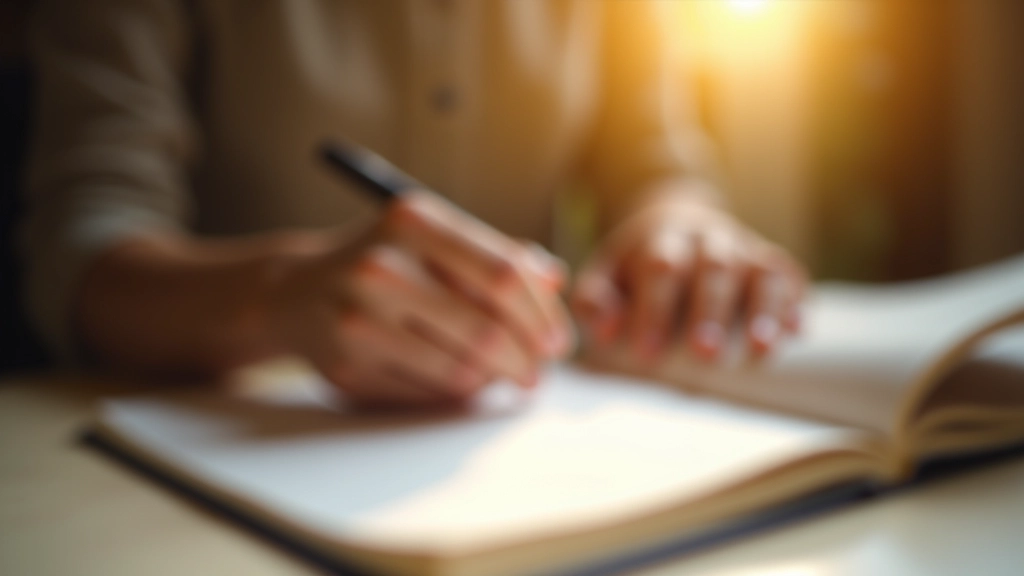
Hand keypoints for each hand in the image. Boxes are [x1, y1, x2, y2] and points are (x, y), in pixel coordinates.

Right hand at [267, 191, 573, 408]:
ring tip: (502, 376)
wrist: (295, 293)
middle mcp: (381, 266)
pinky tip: (459, 382)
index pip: (502, 274)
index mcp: (412, 222)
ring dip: (493, 381)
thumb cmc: (385, 262)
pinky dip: (455, 393)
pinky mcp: (347, 366)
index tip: (559, 341)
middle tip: (538, 374)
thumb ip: (497, 254)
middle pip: (485, 331)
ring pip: (459, 370)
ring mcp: (358, 319)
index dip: (541, 314)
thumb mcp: (434, 238)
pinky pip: (427, 393)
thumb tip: (556, 281)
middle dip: (524, 361)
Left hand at [572, 192, 805, 361]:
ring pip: (760, 272)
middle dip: (710, 311)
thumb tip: (606, 333)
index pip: (660, 270)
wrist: (678, 219)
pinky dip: (796, 302)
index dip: (654, 312)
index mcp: (663, 240)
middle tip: (704, 355)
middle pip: (714, 268)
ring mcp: (745, 249)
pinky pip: (791, 277)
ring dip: (763, 310)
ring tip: (761, 350)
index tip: (646, 355)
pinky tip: (797, 332)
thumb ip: (595, 302)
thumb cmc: (636, 266)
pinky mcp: (773, 263)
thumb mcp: (605, 275)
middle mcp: (709, 239)